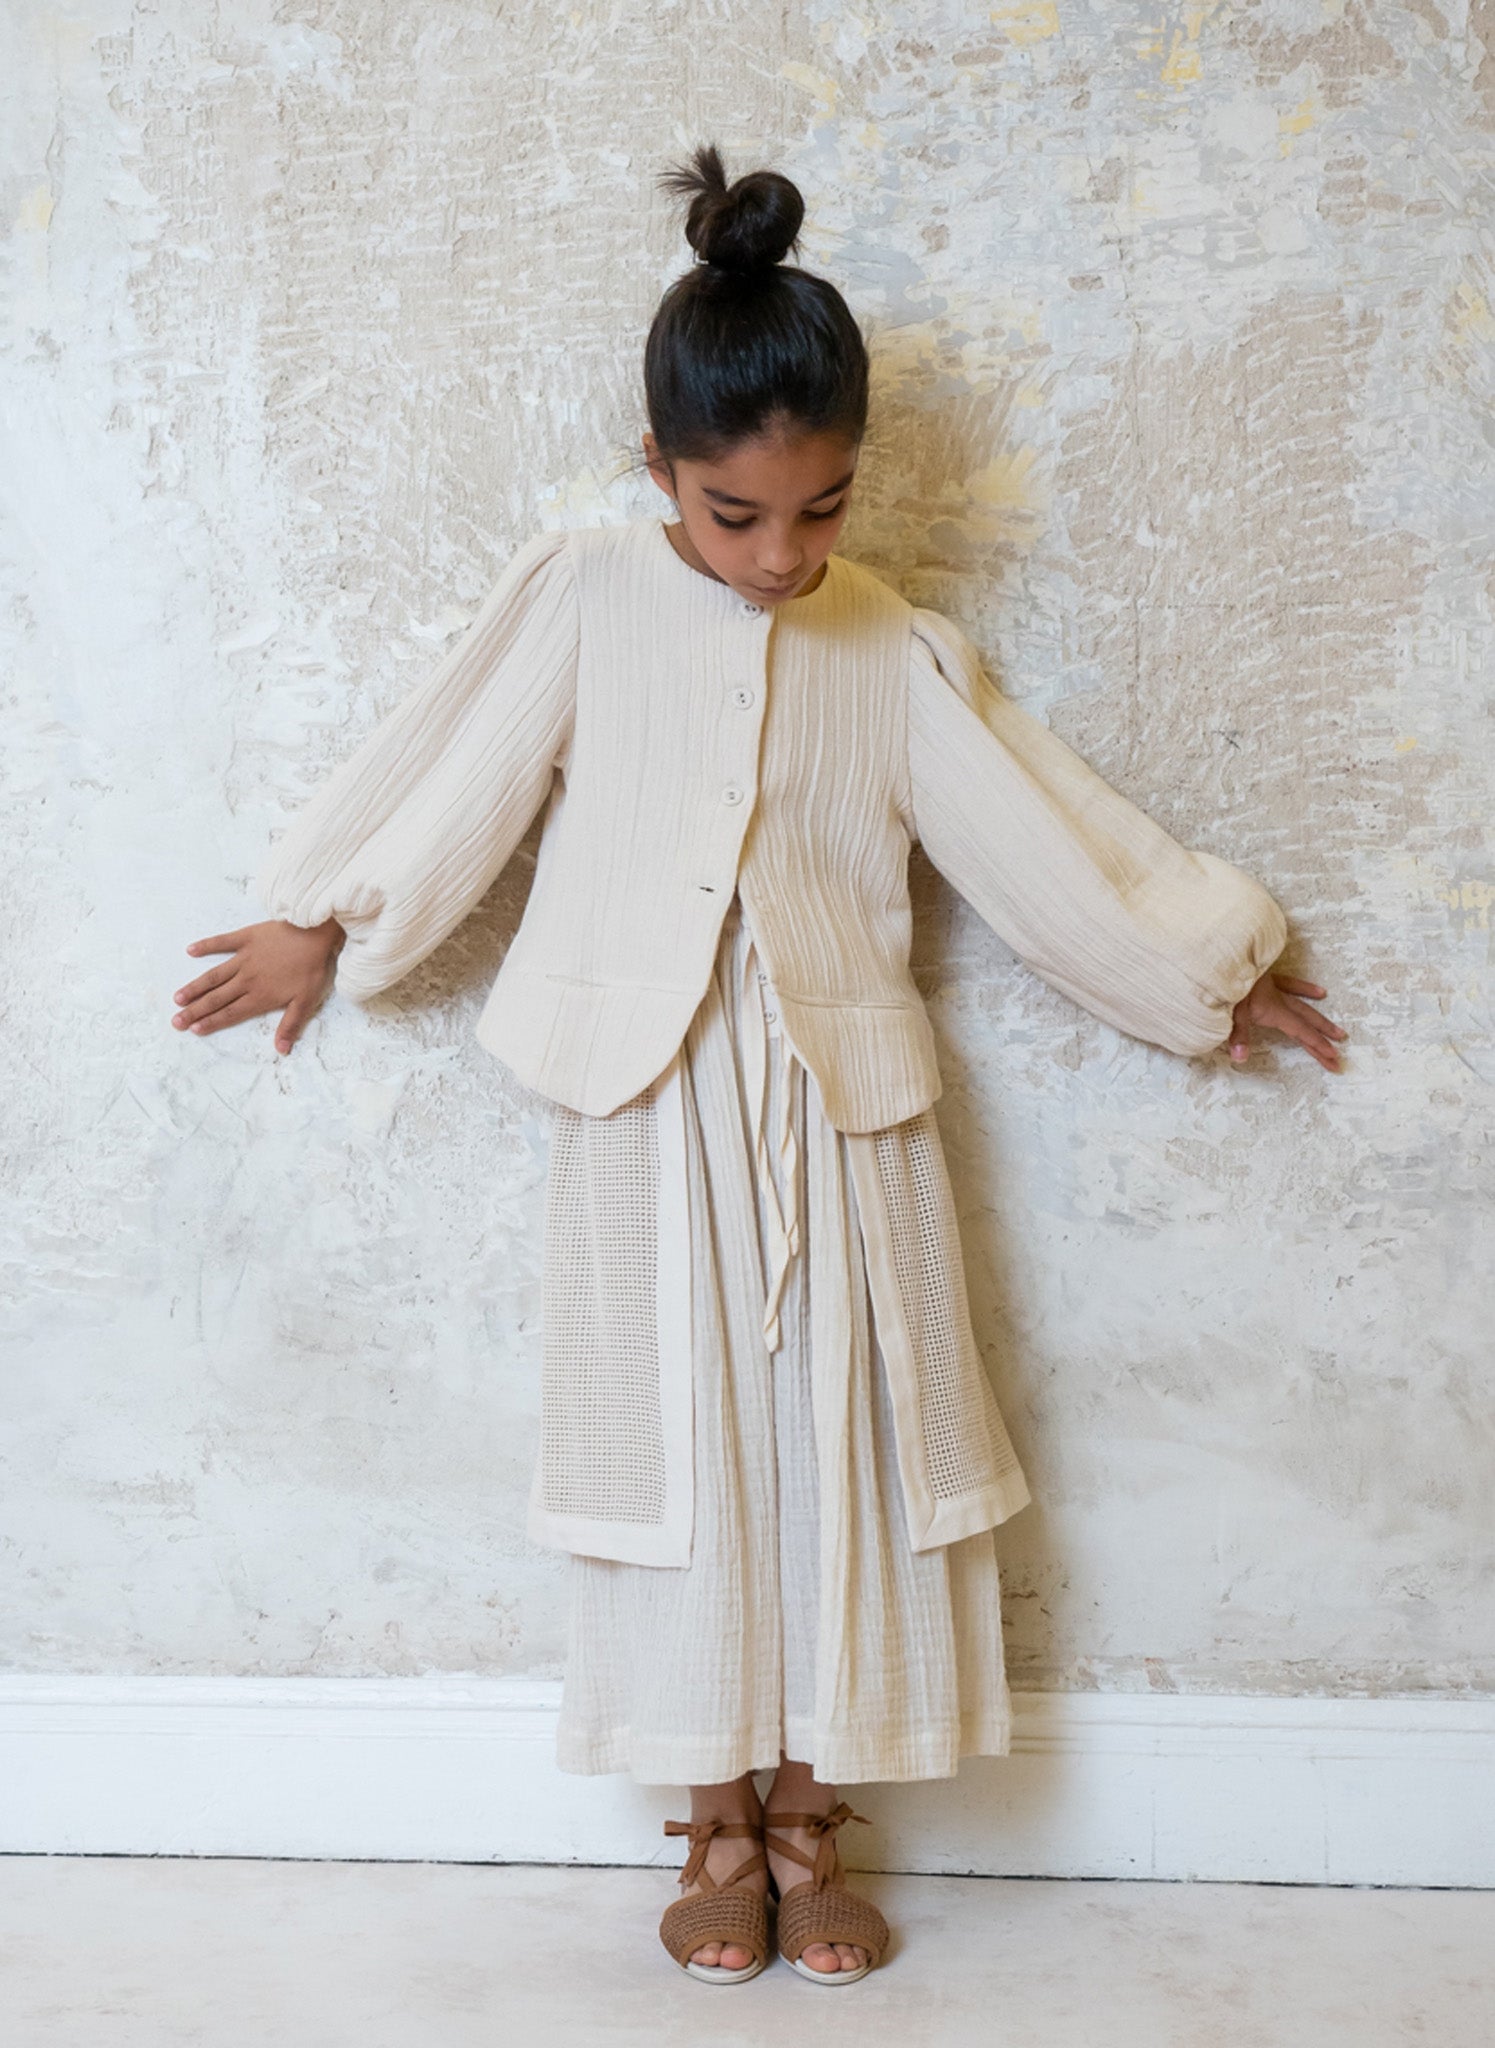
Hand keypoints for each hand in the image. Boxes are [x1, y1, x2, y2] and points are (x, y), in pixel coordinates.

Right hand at [171, 917, 345, 1054]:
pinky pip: (222, 942)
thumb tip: (281, 1050)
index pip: (231, 1014)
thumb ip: (290, 1025)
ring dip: (195, 986)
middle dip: (195, 1011)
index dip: (211, 1022)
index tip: (193, 1029)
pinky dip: (206, 946)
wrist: (314, 933)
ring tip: (177, 997)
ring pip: (214, 975)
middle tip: (175, 1020)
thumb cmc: (312, 968)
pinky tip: (191, 950)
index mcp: (260, 996)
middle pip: (217, 998)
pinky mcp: (246, 938)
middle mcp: (247, 979)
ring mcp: (244, 957)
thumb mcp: (306, 1001)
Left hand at [1227, 971, 1345, 1073]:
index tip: (1334, 1057)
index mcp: (1271, 1008)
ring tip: (1333, 1028)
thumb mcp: (1226, 1009)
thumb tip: (1241, 1058)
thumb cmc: (1220, 981)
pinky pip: (1288, 983)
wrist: (1218, 953)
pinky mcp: (1263, 976)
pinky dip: (1302, 988)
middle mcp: (1276, 998)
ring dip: (1316, 1016)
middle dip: (1322, 1036)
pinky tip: (1317, 991)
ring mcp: (1271, 986)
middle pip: (1305, 1020)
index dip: (1317, 1044)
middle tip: (1339, 1049)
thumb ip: (1237, 1034)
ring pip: (1300, 1004)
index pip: (1300, 1030)